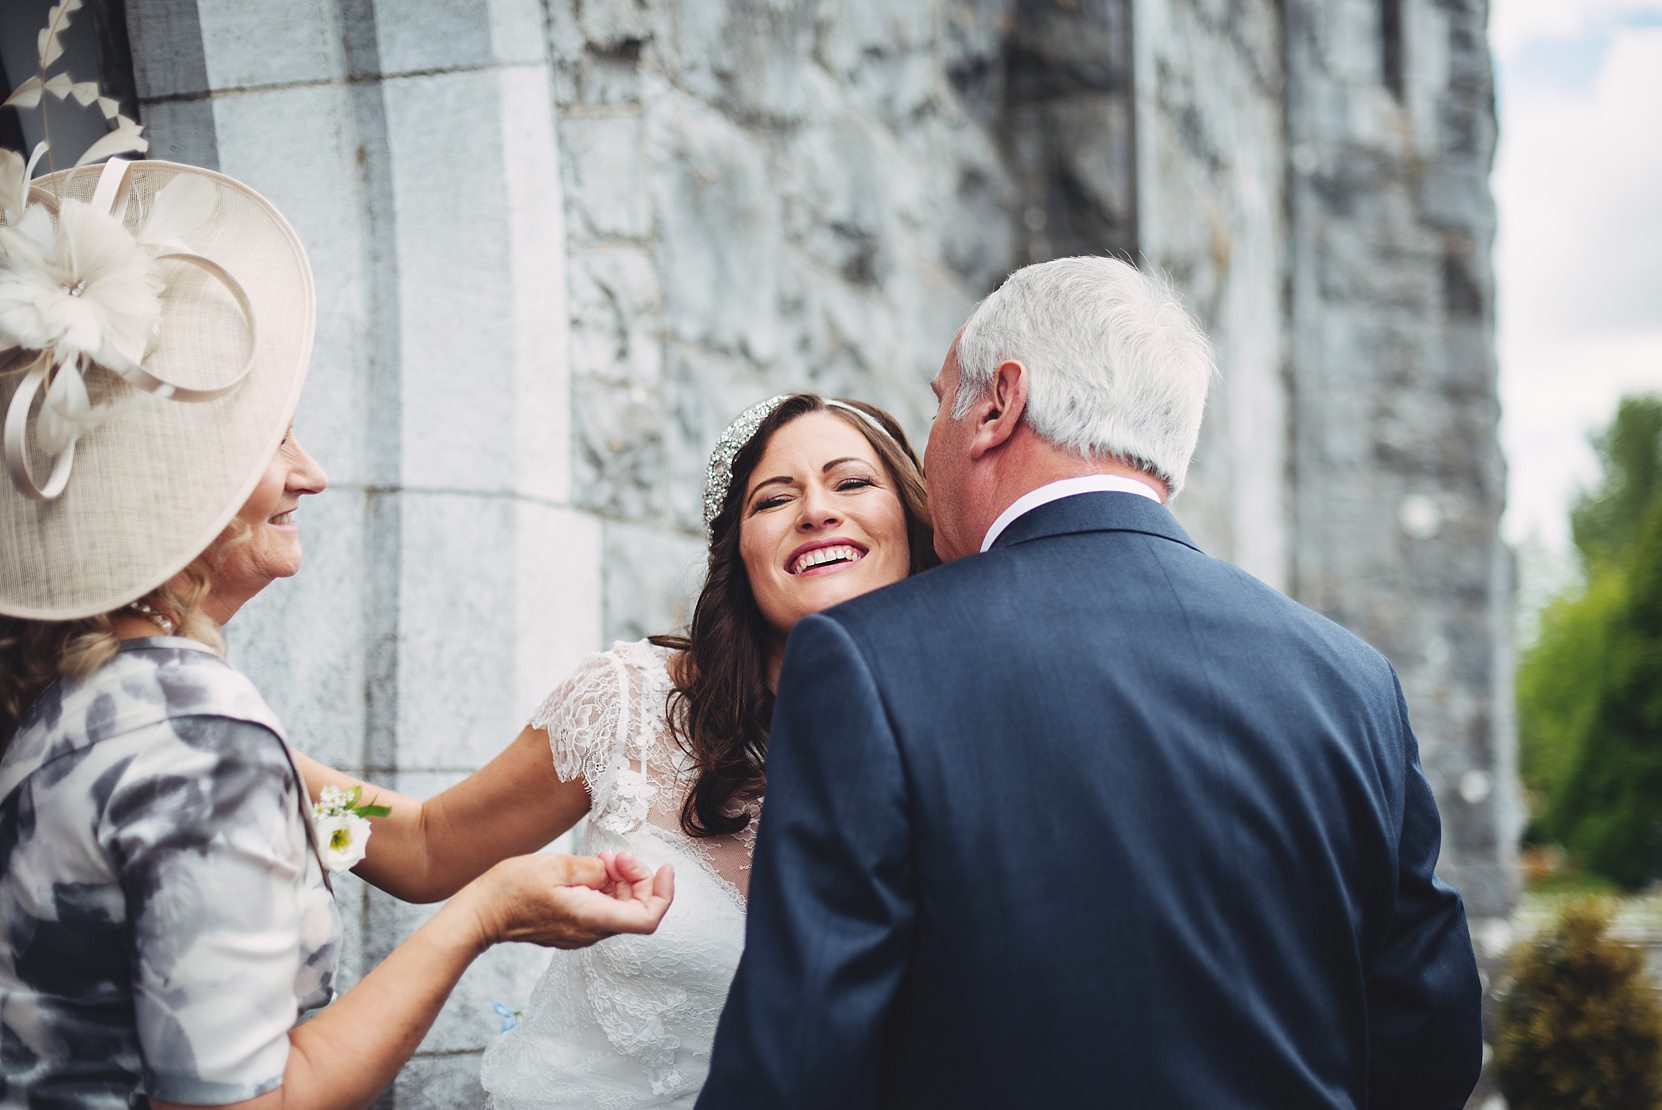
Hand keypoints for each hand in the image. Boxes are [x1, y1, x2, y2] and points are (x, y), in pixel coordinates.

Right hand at [462, 852, 673, 950]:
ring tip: (602, 858)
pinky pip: (601, 909)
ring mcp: (580, 933)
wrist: (478, 915)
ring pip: (619, 908)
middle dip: (637, 878)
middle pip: (636, 910)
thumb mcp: (557, 866)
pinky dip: (605, 888)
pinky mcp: (570, 927)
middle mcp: (590, 933)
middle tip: (616, 855)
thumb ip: (595, 869)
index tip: (664, 868)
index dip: (663, 894)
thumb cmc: (510, 890)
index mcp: (592, 919)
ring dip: (620, 881)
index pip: (647, 918)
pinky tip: (591, 869)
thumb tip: (611, 872)